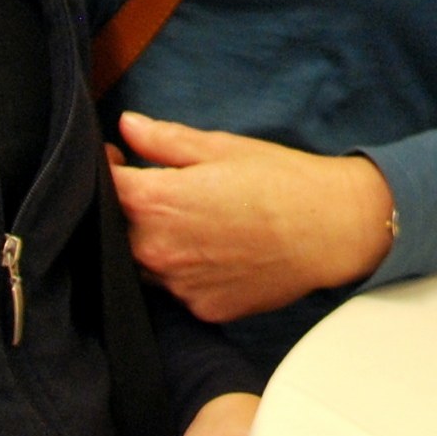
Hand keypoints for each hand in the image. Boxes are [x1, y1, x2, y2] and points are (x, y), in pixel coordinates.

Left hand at [113, 111, 395, 321]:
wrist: (330, 230)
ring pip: (145, 263)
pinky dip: (187, 270)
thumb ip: (165, 140)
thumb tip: (127, 126)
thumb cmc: (280, 180)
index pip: (106, 185)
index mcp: (156, 201)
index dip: (108, 168)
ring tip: (197, 222)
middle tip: (168, 191)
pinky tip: (218, 251)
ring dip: (156, 242)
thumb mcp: (221, 148)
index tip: (120, 159)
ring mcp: (177, 285)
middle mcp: (156, 249)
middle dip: (133, 208)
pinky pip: (178, 288)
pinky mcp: (201, 309)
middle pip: (119, 229)